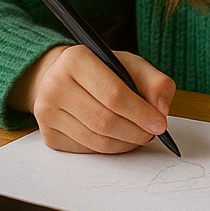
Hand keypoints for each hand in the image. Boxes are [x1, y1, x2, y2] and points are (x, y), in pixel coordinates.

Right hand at [9, 44, 175, 153]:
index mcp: (75, 59)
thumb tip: (162, 109)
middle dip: (136, 132)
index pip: (114, 94)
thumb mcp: (129, 65)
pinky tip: (118, 138)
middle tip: (152, 133)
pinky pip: (88, 150)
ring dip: (126, 143)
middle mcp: (55, 84)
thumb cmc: (100, 71)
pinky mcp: (49, 135)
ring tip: (138, 135)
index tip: (160, 124)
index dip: (141, 113)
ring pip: (97, 141)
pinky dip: (110, 149)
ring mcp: (47, 112)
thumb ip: (155, 82)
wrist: (63, 78)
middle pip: (105, 121)